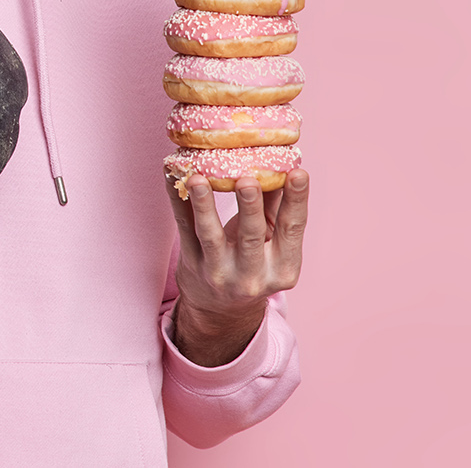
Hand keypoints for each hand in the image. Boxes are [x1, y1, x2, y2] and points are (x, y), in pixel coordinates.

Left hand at [165, 168, 308, 366]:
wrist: (219, 310)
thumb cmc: (253, 262)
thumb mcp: (272, 243)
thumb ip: (276, 205)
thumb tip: (280, 161)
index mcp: (283, 269)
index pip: (292, 230)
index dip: (297, 201)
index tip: (299, 172)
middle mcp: (252, 275)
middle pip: (252, 236)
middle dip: (250, 207)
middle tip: (247, 179)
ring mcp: (218, 272)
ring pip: (211, 235)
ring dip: (204, 205)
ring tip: (199, 179)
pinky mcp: (191, 264)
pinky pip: (183, 229)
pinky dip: (177, 201)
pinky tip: (171, 176)